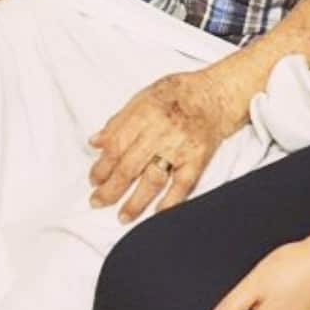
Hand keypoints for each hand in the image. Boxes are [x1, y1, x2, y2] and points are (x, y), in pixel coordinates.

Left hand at [88, 68, 236, 221]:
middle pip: (129, 167)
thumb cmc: (178, 93)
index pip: (116, 146)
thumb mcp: (143, 96)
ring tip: (123, 216)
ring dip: (135, 201)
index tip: (94, 180)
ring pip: (153, 180)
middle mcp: (160, 131)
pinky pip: (182, 185)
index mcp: (144, 114)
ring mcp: (180, 147)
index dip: (101, 167)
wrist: (215, 94)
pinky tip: (158, 213)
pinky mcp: (197, 159)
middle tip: (97, 202)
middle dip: (110, 189)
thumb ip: (118, 121)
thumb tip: (95, 142)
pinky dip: (170, 202)